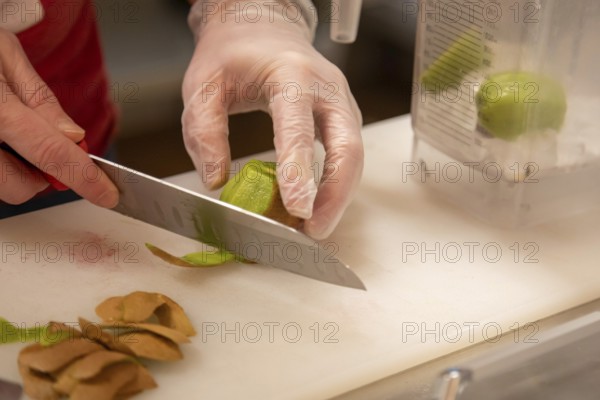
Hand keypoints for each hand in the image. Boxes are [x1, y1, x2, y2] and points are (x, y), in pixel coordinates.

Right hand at [0, 28, 117, 207]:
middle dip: (42, 175)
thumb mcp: (3, 54)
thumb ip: (38, 98)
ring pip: (0, 187)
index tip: (106, 193)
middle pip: (20, 187)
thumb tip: (72, 136)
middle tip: (43, 145)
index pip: (50, 152)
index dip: (84, 178)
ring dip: (15, 170)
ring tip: (7, 133)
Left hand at [183, 0, 363, 238]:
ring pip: (354, 155)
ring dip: (339, 195)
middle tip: (315, 230)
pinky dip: (337, 183)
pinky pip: (348, 153)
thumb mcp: (203, 86)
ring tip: (315, 227)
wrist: (262, 26)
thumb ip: (204, 132)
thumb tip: (216, 181)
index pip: (300, 129)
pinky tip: (319, 206)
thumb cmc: (232, 54)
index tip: (298, 210)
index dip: (300, 172)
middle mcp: (327, 88)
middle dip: (336, 194)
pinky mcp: (343, 115)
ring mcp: (341, 101)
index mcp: (291, 75)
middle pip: (348, 148)